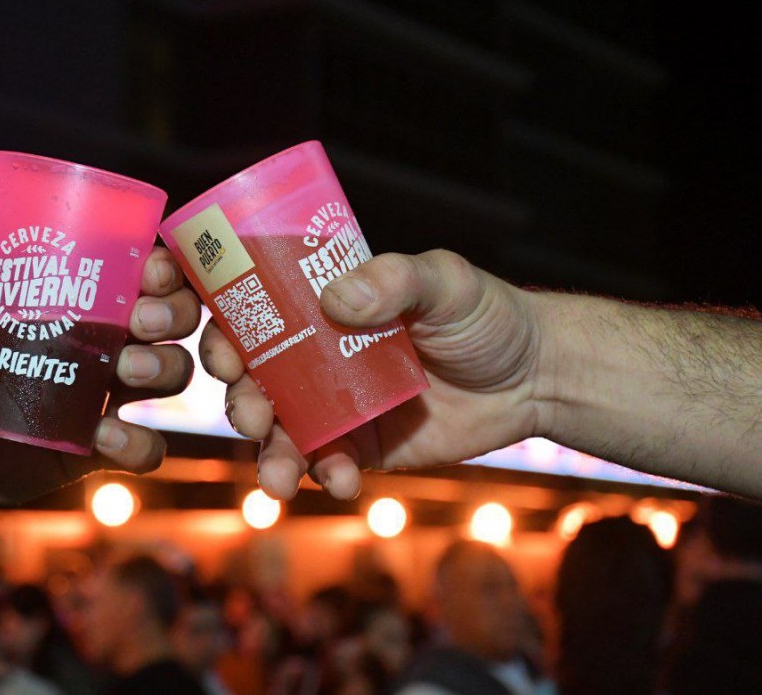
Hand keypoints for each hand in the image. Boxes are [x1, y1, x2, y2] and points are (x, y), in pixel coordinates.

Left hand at [0, 210, 199, 506]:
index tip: (149, 267)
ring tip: (128, 371)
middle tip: (142, 320)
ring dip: (164, 367)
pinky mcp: (89, 449)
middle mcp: (95, 339)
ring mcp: (96, 396)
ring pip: (168, 374)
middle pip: (169, 318)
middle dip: (173, 312)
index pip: (133, 268)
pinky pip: (142, 449)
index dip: (159, 264)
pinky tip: (104, 436)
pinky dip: (138, 443)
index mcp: (66, 295)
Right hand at [200, 250, 543, 499]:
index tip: (224, 352)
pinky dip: (324, 476)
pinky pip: (326, 464)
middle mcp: (317, 356)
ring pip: (280, 432)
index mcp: (321, 306)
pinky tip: (341, 481)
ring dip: (270, 454)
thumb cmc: (486, 314)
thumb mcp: (445, 282)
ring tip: (280, 478)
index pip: (254, 314)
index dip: (224, 333)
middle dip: (241, 402)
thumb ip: (397, 280)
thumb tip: (340, 298)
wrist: (537, 377)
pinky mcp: (362, 445)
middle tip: (252, 416)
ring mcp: (336, 405)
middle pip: (254, 379)